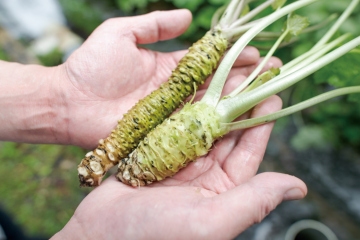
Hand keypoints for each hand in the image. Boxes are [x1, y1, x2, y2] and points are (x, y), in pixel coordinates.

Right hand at [52, 93, 306, 239]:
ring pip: (201, 124)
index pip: (247, 152)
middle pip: (226, 133)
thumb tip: (298, 187)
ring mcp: (178, 161)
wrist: (97, 236)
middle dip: (238, 104)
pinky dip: (182, 105)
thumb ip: (252, 201)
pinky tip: (191, 86)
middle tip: (250, 74)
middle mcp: (203, 176)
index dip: (260, 122)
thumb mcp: (210, 222)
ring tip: (224, 72)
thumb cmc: (153, 236)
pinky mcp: (154, 151)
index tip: (272, 93)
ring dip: (212, 100)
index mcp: (222, 192)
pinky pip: (174, 124)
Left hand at [56, 10, 262, 148]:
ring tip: (267, 94)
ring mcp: (172, 114)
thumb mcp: (120, 34)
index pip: (209, 60)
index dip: (233, 55)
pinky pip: (195, 130)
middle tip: (274, 74)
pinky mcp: (165, 134)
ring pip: (212, 106)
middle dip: (246, 78)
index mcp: (169, 68)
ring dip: (239, 100)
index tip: (258, 51)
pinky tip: (240, 121)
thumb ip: (153, 25)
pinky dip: (218, 125)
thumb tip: (188, 17)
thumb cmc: (90, 66)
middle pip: (217, 84)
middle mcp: (176, 92)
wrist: (68, 102)